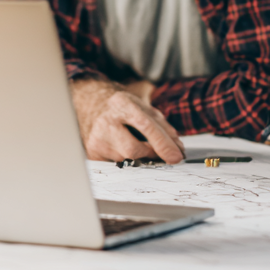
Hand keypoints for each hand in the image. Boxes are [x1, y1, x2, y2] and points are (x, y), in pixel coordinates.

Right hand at [70, 79, 184, 163]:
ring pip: (126, 159)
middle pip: (134, 149)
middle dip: (151, 154)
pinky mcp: (92, 154)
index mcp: (122, 104)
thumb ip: (162, 126)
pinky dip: (125, 160)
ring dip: (137, 157)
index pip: (145, 126)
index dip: (162, 143)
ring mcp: (96, 139)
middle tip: (159, 153)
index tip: (176, 156)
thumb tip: (177, 148)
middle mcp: (106, 121)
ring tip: (133, 142)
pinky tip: (120, 147)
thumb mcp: (142, 107)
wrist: (92, 104)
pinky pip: (117, 165)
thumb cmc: (122, 108)